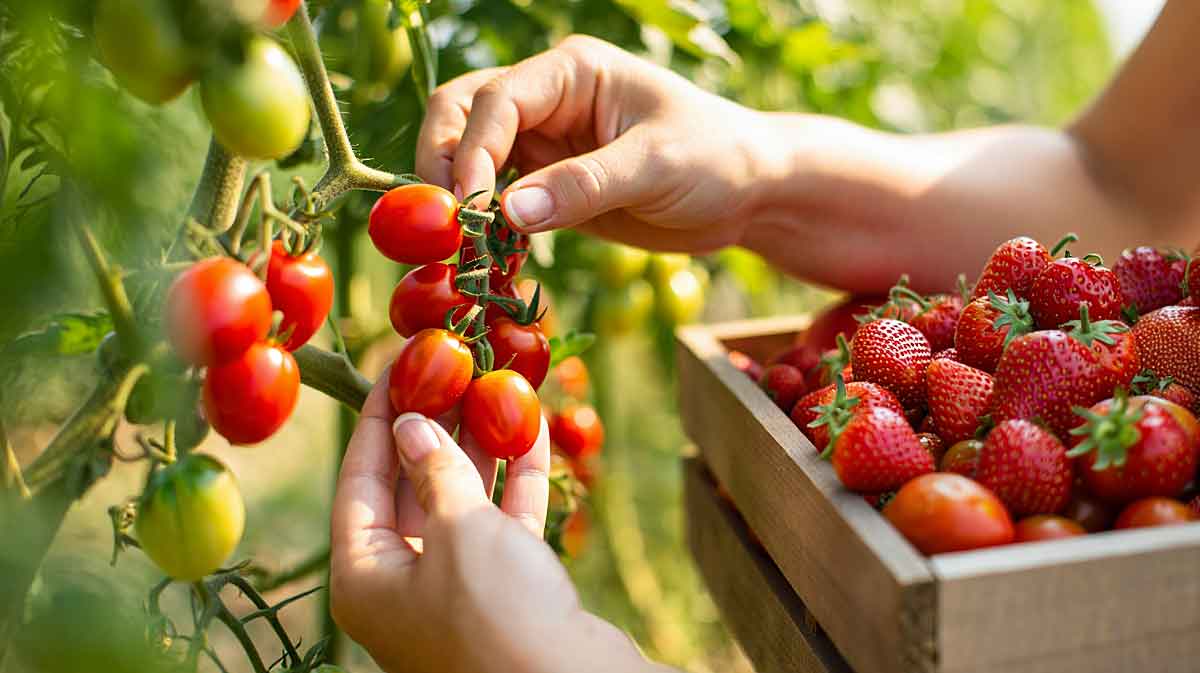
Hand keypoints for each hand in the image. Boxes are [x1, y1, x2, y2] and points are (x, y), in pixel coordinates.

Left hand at [330, 374, 665, 672]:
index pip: (359, 478)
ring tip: (493, 385)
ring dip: (479, 446)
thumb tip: (411, 426)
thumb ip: (434, 471)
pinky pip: (504, 523)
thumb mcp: (457, 529)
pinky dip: (517, 480)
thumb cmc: (495, 613)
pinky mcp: (508, 591)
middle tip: (451, 368)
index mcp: (364, 576)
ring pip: (463, 500)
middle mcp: (403, 583)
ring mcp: (457, 589)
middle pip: (411, 486)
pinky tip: (532, 429)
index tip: (397, 365)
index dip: (379, 417)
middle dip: (435, 426)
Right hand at [415, 35, 773, 252]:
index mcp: (571, 71)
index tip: (470, 204)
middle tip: (448, 225)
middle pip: (460, 117)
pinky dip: (486, 229)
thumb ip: (584, 185)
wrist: (750, 192)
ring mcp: (544, 145)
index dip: (471, 150)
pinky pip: (498, 203)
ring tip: (464, 249)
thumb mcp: (656, 167)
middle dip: (444, 166)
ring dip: (458, 201)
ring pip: (470, 161)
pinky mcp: (549, 188)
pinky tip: (493, 260)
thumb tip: (506, 213)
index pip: (495, 100)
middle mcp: (547, 101)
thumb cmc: (717, 157)